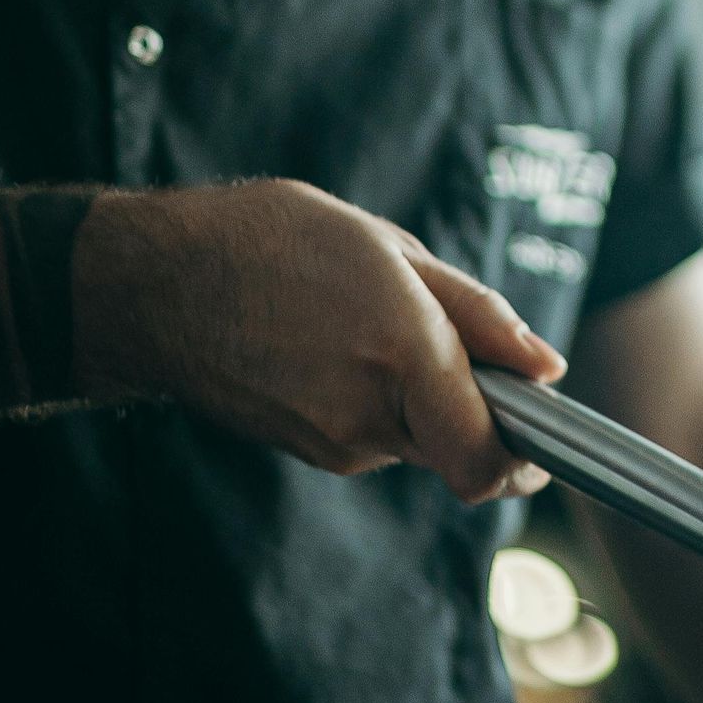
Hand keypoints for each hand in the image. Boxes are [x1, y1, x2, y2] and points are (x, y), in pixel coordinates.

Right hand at [71, 178, 562, 501]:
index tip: (543, 432)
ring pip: (417, 438)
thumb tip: (545, 369)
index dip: (527, 459)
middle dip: (476, 409)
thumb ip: (478, 315)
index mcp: (402, 354)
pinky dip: (380, 398)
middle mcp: (368, 415)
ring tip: (373, 323)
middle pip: (460, 448)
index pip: (488, 460)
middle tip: (455, 342)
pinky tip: (339, 344)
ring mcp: (332, 443)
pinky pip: (374, 433)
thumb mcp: (392, 249)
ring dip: (422, 396)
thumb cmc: (275, 242)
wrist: (157, 283)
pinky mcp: (306, 449)